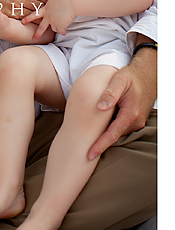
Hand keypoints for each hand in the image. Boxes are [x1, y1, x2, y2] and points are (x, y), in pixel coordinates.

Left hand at [24, 0, 75, 39]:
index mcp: (45, 10)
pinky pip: (61, 31)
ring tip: (62, 22)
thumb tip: (48, 8)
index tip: (22, 22)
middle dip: (37, 34)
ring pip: (54, 29)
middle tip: (34, 39)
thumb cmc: (64, 0)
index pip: (34, 15)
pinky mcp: (60, 26)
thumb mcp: (52, 1)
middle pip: (41, 28)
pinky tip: (64, 32)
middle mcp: (48, 17)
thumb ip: (48, 6)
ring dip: (57, 27)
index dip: (28, 19)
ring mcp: (53, 22)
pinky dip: (63, 31)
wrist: (71, 3)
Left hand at [88, 44, 156, 159]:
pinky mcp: (133, 120)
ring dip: (103, 137)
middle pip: (114, 136)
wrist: (147, 76)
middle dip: (99, 144)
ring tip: (85, 144)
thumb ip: (110, 93)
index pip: (112, 134)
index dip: (100, 145)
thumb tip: (100, 107)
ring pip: (116, 132)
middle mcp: (135, 121)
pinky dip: (109, 130)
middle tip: (81, 153)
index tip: (89, 153)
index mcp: (130, 113)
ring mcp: (135, 122)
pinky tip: (97, 131)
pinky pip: (119, 128)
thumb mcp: (119, 80)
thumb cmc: (132, 77)